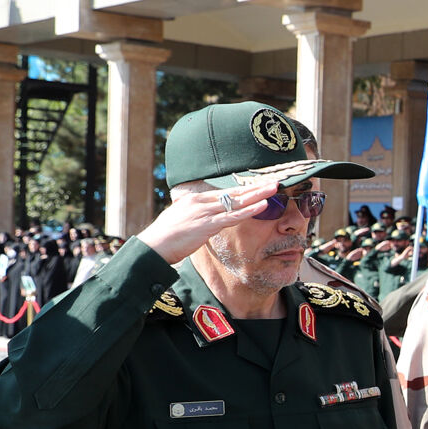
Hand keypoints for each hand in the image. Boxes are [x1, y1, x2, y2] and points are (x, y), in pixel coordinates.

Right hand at [137, 175, 289, 263]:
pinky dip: (250, 210)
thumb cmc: (163, 238)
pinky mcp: (207, 224)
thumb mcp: (179, 220)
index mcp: (193, 199)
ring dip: (258, 194)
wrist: (153, 247)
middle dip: (255, 187)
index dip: (242, 189)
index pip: (223, 192)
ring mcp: (204, 212)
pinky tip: (263, 205)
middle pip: (234, 192)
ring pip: (237, 201)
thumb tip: (201, 219)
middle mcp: (200, 201)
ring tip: (274, 188)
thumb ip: (193, 216)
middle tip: (274, 181)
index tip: (257, 186)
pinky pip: (234, 216)